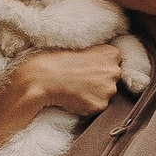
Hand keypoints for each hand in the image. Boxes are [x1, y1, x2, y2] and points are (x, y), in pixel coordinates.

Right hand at [0, 47, 122, 155]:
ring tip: (74, 88)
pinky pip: (96, 107)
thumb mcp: (80, 48)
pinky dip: (86, 105)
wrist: (41, 77)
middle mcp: (115, 71)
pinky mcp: (99, 106)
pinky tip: (73, 97)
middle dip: (99, 81)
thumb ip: (97, 56)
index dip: (101, 67)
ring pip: (105, 94)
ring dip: (93, 94)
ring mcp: (109, 90)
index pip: (115, 63)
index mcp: (112, 54)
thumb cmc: (55, 60)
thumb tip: (104, 64)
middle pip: (112, 80)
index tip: (88, 68)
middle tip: (79, 79)